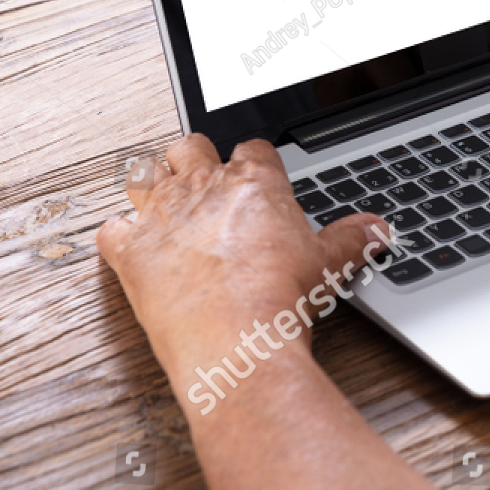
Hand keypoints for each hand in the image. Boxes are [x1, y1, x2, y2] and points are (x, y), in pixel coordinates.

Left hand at [97, 135, 388, 387]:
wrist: (237, 342)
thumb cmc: (281, 301)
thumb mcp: (328, 265)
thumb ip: (351, 240)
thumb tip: (378, 229)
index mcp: (255, 182)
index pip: (252, 147)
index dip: (253, 161)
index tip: (256, 177)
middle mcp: (205, 188)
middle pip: (191, 146)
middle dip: (196, 161)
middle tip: (206, 187)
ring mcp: (162, 217)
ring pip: (144, 173)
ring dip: (152, 184)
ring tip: (164, 203)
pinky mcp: (131, 252)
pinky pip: (111, 229)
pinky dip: (119, 236)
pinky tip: (132, 247)